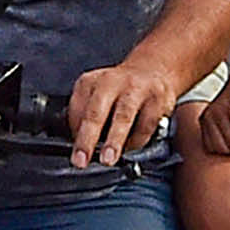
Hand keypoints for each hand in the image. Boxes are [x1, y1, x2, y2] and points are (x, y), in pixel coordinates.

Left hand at [68, 50, 192, 168]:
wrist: (154, 70)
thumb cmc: (120, 89)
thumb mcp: (96, 94)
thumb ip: (86, 117)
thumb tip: (82, 148)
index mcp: (89, 82)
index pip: (75, 110)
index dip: (73, 134)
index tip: (76, 153)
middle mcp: (110, 82)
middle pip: (95, 112)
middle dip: (86, 139)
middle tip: (80, 160)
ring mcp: (134, 89)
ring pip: (122, 117)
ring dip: (114, 141)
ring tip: (108, 159)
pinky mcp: (156, 98)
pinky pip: (145, 125)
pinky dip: (137, 140)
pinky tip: (131, 146)